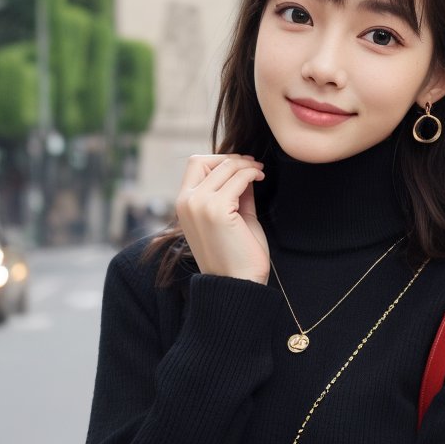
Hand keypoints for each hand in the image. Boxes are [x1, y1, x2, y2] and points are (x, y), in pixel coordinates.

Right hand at [176, 153, 268, 283]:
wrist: (238, 284)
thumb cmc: (237, 254)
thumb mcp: (230, 216)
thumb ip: (233, 193)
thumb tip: (243, 169)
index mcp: (183, 205)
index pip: (195, 164)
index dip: (219, 159)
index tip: (241, 166)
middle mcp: (186, 202)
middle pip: (205, 160)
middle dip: (232, 159)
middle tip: (254, 166)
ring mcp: (199, 205)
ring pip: (225, 167)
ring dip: (246, 165)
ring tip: (260, 172)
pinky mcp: (216, 210)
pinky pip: (238, 178)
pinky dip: (252, 173)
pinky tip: (261, 178)